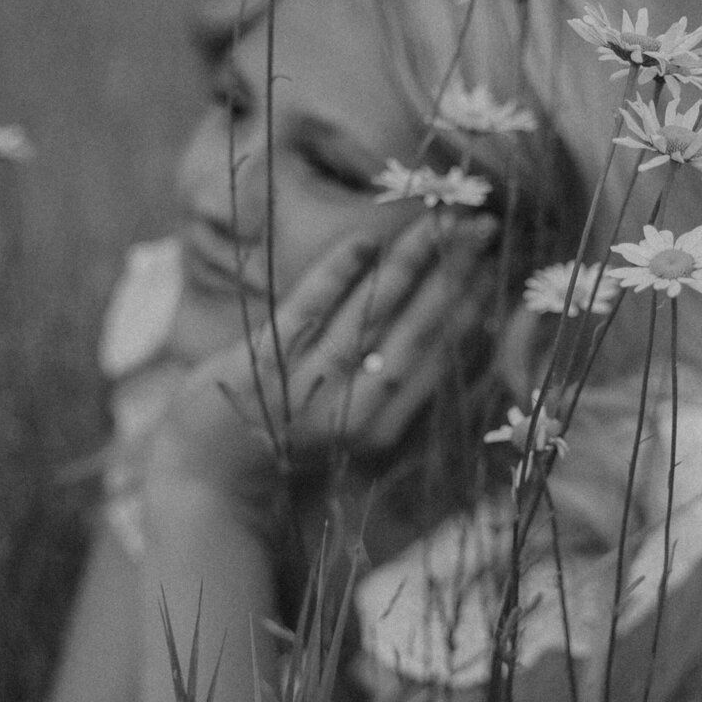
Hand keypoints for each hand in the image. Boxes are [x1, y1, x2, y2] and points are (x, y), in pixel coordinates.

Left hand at [147, 211, 498, 496]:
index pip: (438, 357)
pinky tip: (363, 240)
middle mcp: (354, 411)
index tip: (493, 262)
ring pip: (370, 315)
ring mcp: (308, 387)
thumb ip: (393, 390)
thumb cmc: (284, 446)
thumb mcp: (350, 427)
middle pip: (415, 331)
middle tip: (481, 226)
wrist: (208, 480)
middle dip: (452, 275)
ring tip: (438, 221)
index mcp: (383, 428)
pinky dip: (335, 275)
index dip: (469, 307)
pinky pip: (306, 312)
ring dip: (408, 264)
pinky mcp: (261, 367)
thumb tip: (446, 332)